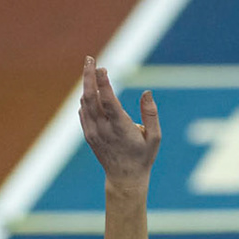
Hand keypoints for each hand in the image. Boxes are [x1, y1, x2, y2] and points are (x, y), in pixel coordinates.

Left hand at [77, 56, 159, 187]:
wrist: (124, 179)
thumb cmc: (143, 157)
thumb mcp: (155, 137)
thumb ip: (151, 114)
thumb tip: (147, 92)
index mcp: (121, 128)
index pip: (108, 101)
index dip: (103, 82)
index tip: (102, 67)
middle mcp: (103, 129)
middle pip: (91, 97)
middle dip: (89, 76)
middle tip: (90, 59)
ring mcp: (93, 132)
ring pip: (84, 103)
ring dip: (86, 84)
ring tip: (90, 69)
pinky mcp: (88, 135)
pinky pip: (83, 112)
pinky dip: (85, 98)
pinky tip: (91, 90)